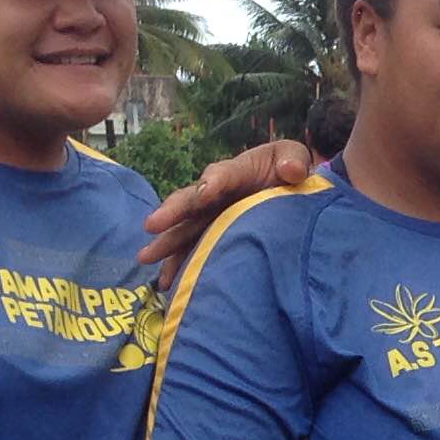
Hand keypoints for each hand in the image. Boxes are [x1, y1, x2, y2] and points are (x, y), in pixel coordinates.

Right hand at [137, 140, 313, 269]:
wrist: (286, 190)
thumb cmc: (286, 169)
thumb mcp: (292, 157)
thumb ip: (293, 158)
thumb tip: (292, 170)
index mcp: (234, 173)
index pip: (221, 176)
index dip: (213, 183)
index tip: (205, 194)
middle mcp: (213, 195)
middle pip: (189, 202)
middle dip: (172, 214)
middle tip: (152, 226)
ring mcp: (209, 218)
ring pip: (184, 230)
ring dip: (166, 244)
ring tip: (145, 257)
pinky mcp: (211, 238)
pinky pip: (191, 251)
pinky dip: (179, 266)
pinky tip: (166, 282)